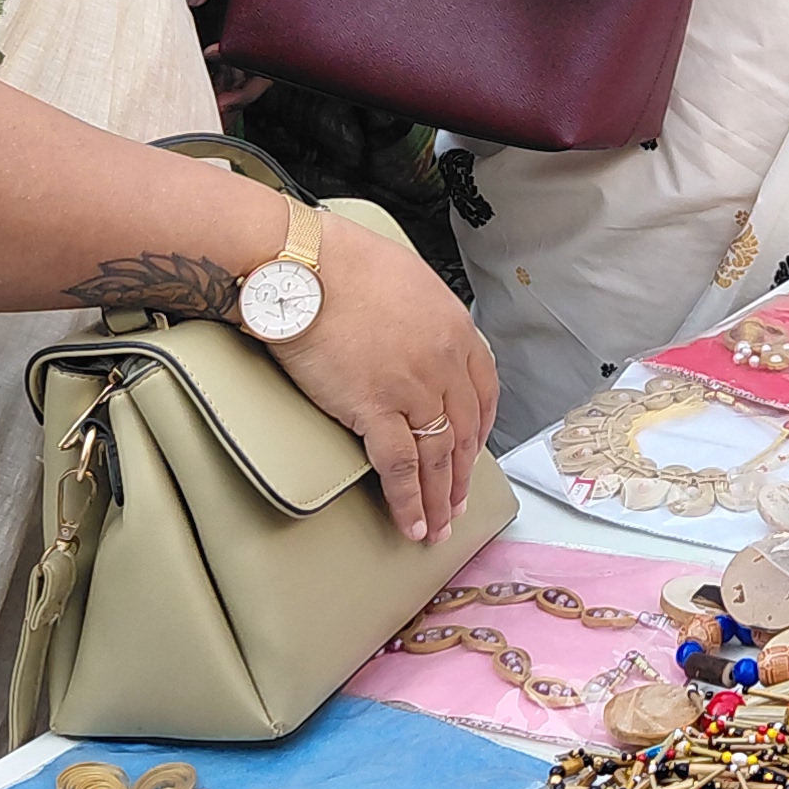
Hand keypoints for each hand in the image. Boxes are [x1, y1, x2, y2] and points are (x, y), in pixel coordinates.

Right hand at [268, 201, 499, 539]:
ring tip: (439, 525)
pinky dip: (409, 500)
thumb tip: (415, 333)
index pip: (484, 389)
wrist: (304, 268)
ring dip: (440, 497)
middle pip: (465, 430)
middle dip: (462, 473)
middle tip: (459, 501)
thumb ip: (423, 314)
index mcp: (455, 328)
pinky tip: (413, 522)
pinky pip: (400, 467)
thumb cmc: (342, 264)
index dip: (480, 427)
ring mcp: (413, 388)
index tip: (474, 448)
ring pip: (438, 456)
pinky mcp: (375, 409)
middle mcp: (443, 362)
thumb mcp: (407, 279)